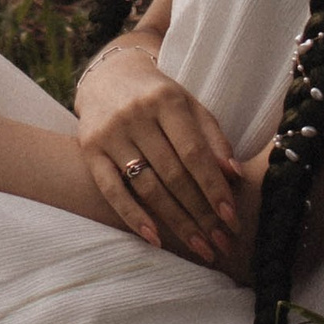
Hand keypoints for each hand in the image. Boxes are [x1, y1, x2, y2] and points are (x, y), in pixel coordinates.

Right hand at [72, 35, 244, 265]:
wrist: (108, 76)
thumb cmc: (158, 97)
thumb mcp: (189, 105)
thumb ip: (212, 138)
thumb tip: (234, 175)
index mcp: (165, 100)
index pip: (194, 152)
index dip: (214, 187)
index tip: (232, 218)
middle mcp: (135, 115)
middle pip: (172, 174)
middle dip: (201, 213)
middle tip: (222, 242)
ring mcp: (110, 133)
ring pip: (147, 187)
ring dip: (176, 222)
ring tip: (200, 247)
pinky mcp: (90, 149)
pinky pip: (112, 191)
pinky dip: (133, 217)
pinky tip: (155, 239)